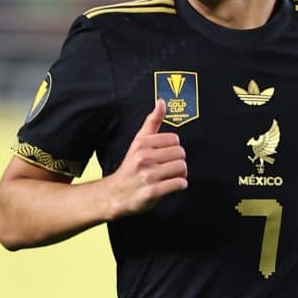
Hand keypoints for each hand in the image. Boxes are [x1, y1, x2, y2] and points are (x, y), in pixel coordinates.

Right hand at [107, 99, 187, 217]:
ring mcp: (148, 175)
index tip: (166, 154)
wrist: (115, 194)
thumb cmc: (130, 167)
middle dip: (178, 161)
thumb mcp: (138, 142)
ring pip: (182, 168)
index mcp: (141, 144)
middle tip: (169, 166)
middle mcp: (144, 158)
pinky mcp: (152, 192)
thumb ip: (152, 122)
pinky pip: (179, 184)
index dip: (173, 147)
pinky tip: (172, 185)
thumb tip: (161, 102)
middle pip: (180, 153)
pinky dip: (180, 185)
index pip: (174, 139)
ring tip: (171, 176)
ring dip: (180, 174)